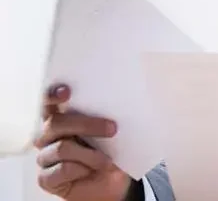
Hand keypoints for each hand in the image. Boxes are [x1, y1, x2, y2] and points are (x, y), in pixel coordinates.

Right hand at [34, 84, 132, 200]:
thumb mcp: (110, 133)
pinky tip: (90, 171)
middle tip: (112, 129)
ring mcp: (45, 157)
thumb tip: (117, 106)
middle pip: (55, 123)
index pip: (48, 102)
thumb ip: (104, 118)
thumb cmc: (108, 152)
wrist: (111, 182)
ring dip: (91, 154)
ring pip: (63, 148)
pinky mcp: (46, 179)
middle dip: (87, 124)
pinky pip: (63, 169)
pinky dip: (83, 170)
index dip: (52, 95)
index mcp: (60, 119)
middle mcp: (47, 136)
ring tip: (107, 161)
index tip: (67, 91)